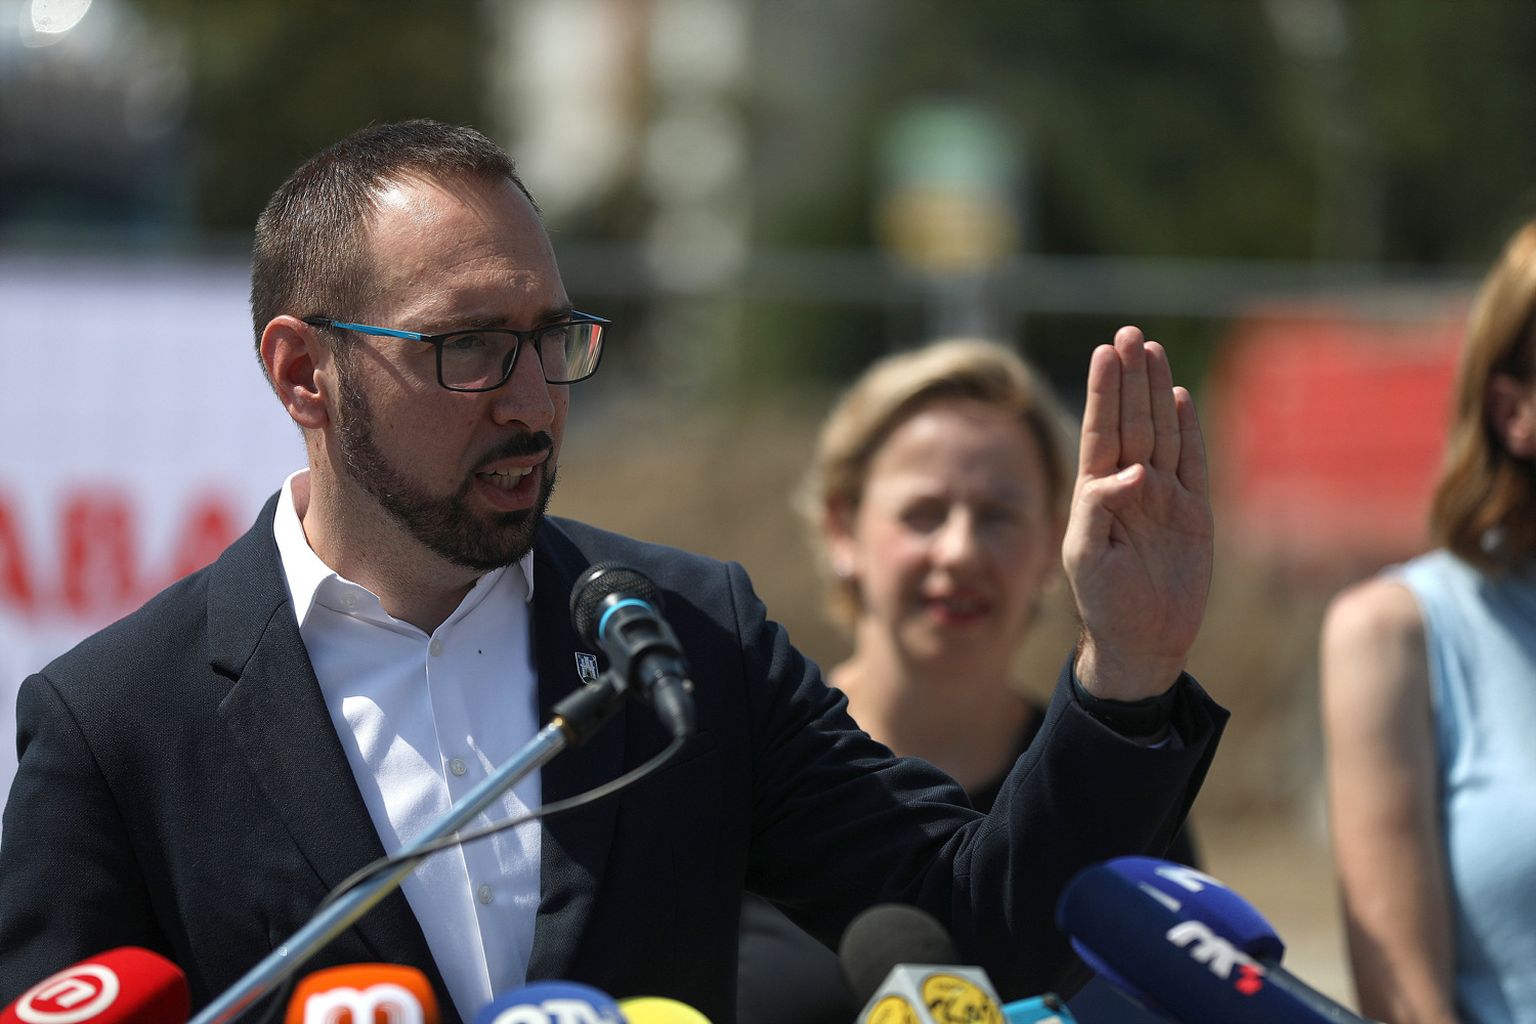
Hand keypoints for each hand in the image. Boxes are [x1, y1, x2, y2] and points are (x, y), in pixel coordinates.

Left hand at [1063, 326, 1212, 699]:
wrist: (1142, 640)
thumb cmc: (1103, 602)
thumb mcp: (1086, 557)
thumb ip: (1099, 510)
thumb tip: (1133, 472)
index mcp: (1097, 493)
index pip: (1101, 430)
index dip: (1105, 390)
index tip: (1107, 351)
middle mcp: (1129, 487)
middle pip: (1131, 420)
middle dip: (1130, 377)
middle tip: (1131, 334)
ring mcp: (1163, 497)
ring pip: (1161, 432)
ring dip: (1156, 392)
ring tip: (1152, 351)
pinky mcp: (1193, 514)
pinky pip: (1193, 463)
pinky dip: (1189, 430)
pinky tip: (1181, 398)